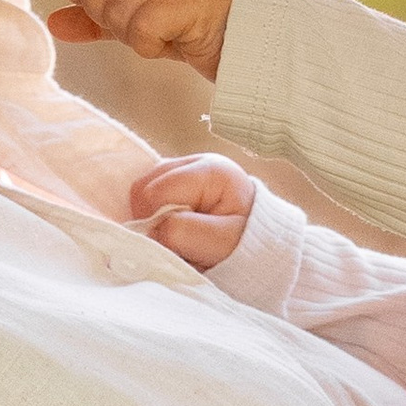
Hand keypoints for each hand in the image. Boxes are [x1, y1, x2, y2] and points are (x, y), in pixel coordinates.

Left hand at [52, 0, 239, 77]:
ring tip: (164, 33)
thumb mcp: (136, 17)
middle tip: (137, 24)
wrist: (251, 33)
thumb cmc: (191, 23)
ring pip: (114, 9)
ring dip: (133, 36)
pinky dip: (151, 47)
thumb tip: (51, 24)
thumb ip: (95, 17)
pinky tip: (176, 41)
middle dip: (104, 15)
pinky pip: (141, 28)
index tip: (103, 7)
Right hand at [133, 151, 255, 271]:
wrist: (263, 243)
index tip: (177, 244)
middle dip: (152, 219)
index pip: (156, 192)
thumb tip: (151, 229)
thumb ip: (185, 233)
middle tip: (179, 241)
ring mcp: (183, 169)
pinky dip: (154, 216)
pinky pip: (147, 198)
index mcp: (211, 170)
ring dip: (152, 219)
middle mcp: (195, 161)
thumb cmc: (247, 243)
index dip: (155, 221)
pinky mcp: (175, 181)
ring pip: (142, 191)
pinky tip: (175, 227)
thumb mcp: (222, 243)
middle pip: (144, 187)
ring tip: (180, 235)